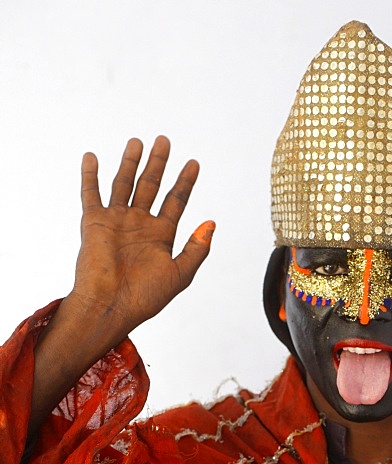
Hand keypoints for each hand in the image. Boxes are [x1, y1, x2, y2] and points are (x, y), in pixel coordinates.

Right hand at [29, 136, 213, 435]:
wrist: (111, 305)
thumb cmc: (145, 297)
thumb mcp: (180, 275)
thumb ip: (196, 249)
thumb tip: (211, 223)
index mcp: (160, 236)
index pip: (175, 201)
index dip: (185, 182)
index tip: (194, 163)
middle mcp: (139, 224)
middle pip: (151, 186)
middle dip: (158, 163)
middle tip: (165, 140)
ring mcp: (116, 221)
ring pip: (124, 183)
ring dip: (130, 162)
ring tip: (137, 141)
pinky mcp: (94, 222)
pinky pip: (91, 194)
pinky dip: (90, 175)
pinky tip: (92, 156)